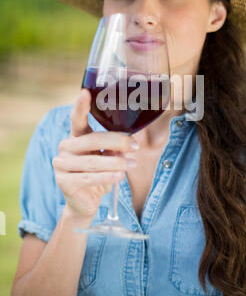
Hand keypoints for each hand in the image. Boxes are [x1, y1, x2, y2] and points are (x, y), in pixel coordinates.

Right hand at [52, 88, 137, 220]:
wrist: (85, 203)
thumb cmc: (98, 176)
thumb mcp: (108, 158)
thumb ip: (114, 148)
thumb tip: (130, 143)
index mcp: (76, 137)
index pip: (77, 118)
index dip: (81, 105)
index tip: (85, 92)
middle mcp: (65, 147)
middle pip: (93, 139)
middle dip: (117, 142)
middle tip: (134, 146)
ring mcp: (61, 164)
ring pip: (93, 162)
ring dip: (116, 163)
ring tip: (131, 164)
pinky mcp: (63, 181)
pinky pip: (88, 178)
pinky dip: (107, 177)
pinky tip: (120, 177)